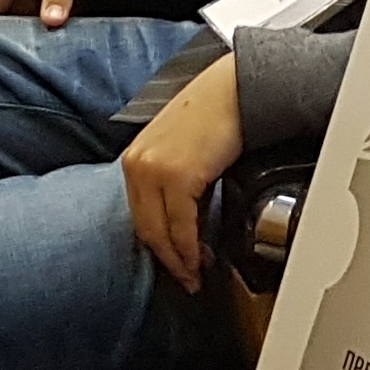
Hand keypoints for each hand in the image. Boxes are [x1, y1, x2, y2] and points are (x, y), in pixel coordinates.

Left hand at [118, 55, 248, 296]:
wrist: (235, 90)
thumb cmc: (215, 114)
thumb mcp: (179, 149)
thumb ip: (172, 179)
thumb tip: (185, 220)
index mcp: (134, 159)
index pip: (140, 215)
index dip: (158, 245)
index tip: (175, 262)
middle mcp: (138, 165)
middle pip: (146, 229)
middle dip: (168, 259)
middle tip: (187, 278)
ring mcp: (154, 171)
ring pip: (161, 233)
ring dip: (180, 260)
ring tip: (196, 274)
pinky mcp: (177, 178)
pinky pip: (182, 227)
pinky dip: (191, 249)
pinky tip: (202, 258)